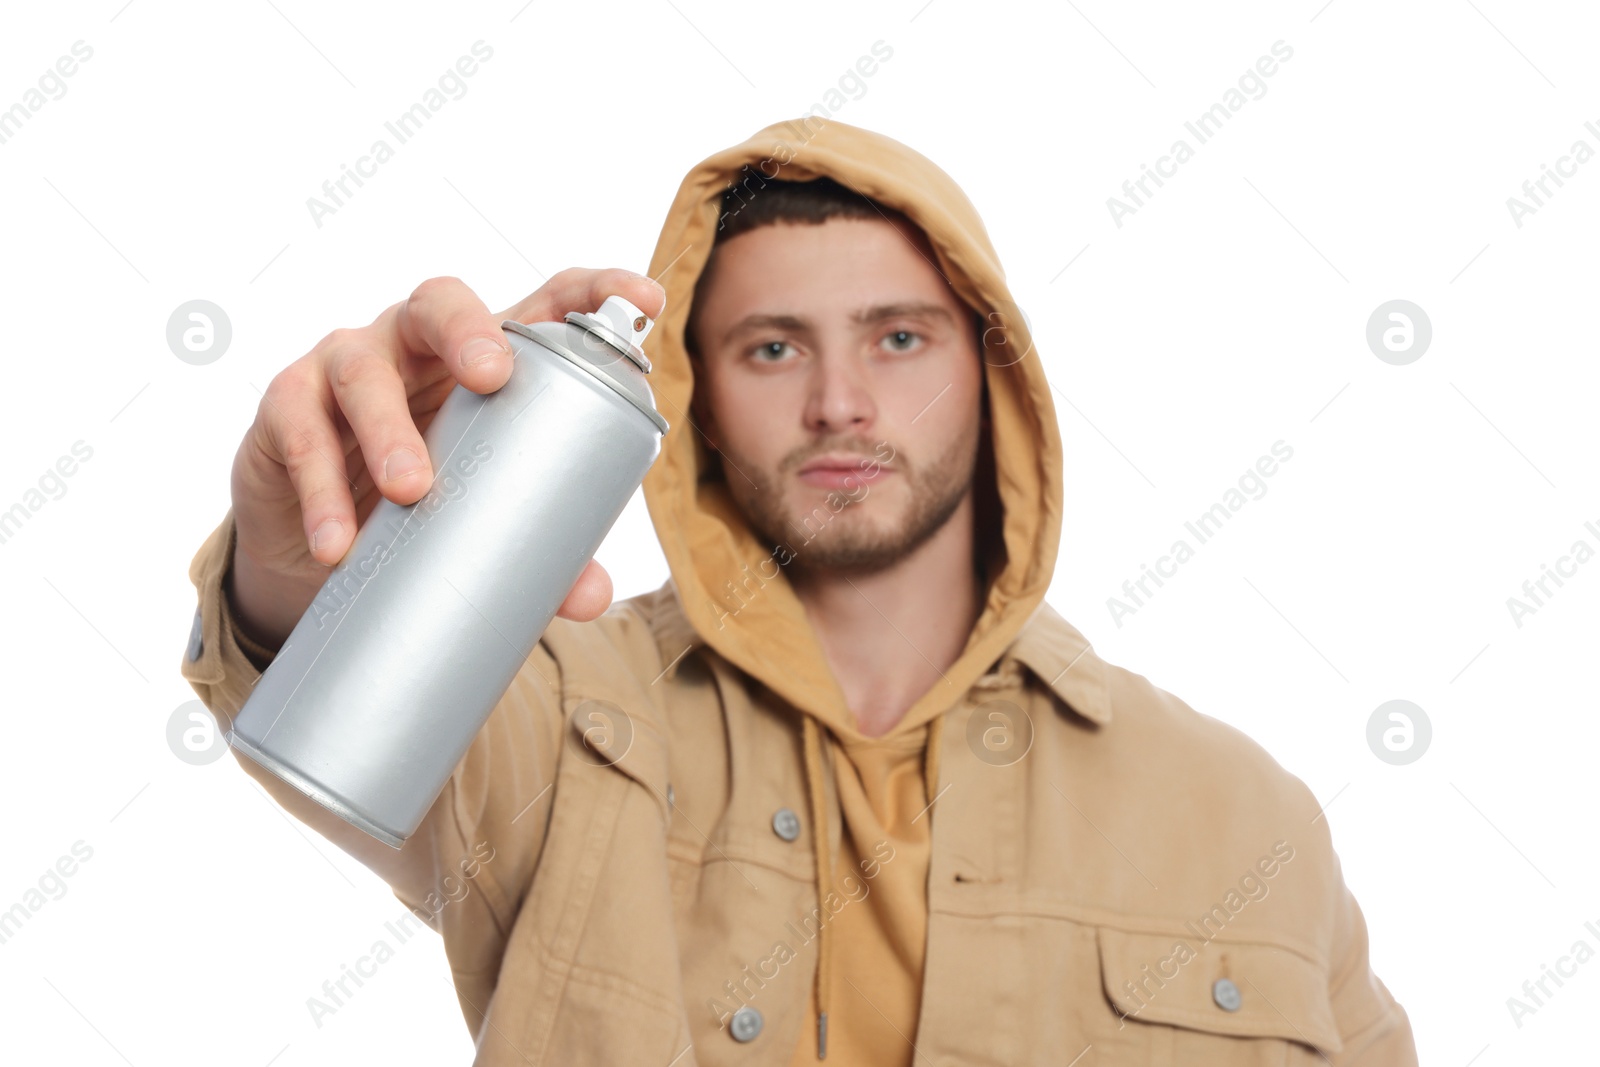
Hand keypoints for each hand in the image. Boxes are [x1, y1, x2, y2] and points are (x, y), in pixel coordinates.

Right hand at [226, 269, 666, 649]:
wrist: (321, 541)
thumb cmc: (427, 503)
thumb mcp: (484, 518)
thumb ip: (542, 550)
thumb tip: (592, 596)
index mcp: (485, 356)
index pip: (544, 302)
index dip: (596, 291)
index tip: (646, 300)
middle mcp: (416, 343)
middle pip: (441, 302)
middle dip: (470, 330)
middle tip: (493, 377)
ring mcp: (346, 364)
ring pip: (362, 369)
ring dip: (388, 428)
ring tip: (410, 491)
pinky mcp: (287, 406)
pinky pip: (300, 432)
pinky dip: (319, 489)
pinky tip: (339, 543)